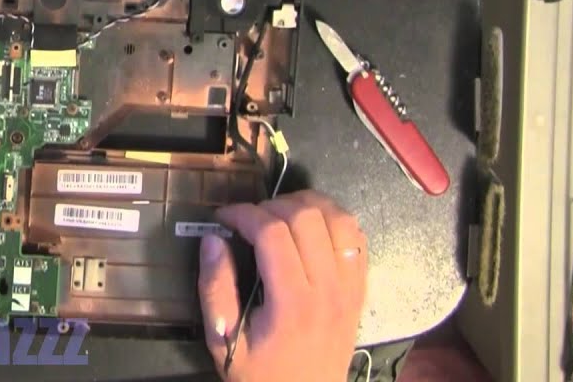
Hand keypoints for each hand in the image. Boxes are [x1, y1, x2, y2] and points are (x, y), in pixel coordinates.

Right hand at [198, 190, 367, 381]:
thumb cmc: (260, 375)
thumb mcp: (223, 341)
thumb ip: (215, 289)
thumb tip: (212, 239)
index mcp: (292, 303)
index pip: (273, 233)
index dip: (244, 214)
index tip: (223, 218)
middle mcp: (328, 289)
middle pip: (307, 218)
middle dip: (271, 206)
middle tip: (249, 221)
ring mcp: (350, 287)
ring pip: (339, 219)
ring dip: (306, 206)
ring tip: (280, 216)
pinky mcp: (360, 289)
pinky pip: (356, 237)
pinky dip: (333, 220)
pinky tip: (309, 228)